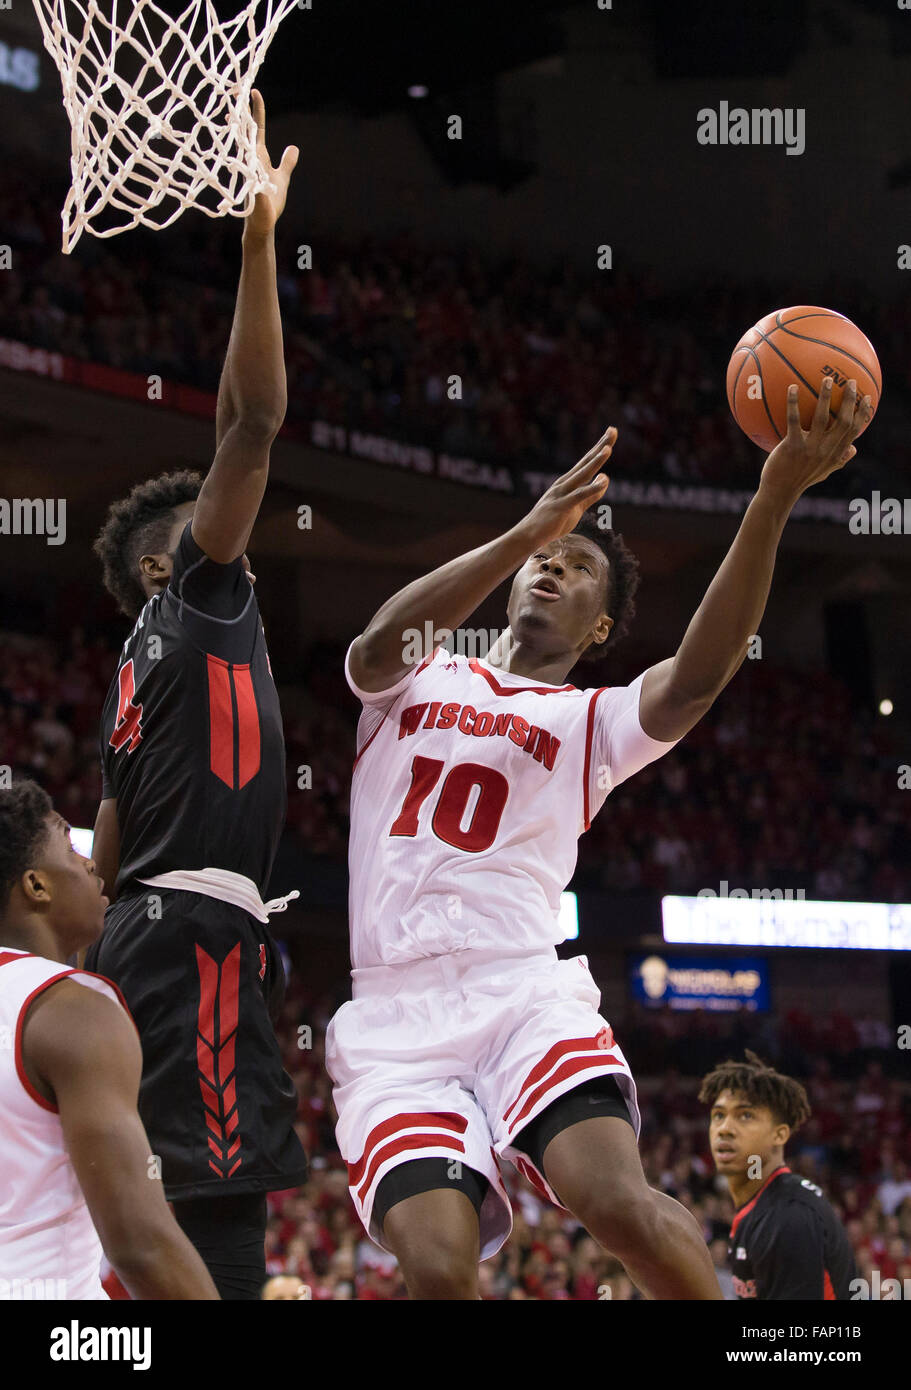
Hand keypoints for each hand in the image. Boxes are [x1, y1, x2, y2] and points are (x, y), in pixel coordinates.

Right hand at [245, 89, 298, 237]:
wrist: (263, 223)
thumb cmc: (270, 202)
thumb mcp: (281, 178)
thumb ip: (287, 163)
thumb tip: (294, 147)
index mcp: (259, 156)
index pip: (258, 128)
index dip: (256, 111)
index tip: (254, 92)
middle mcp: (251, 160)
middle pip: (245, 132)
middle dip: (240, 113)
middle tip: (234, 91)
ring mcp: (249, 172)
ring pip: (243, 147)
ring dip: (238, 132)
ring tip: (232, 111)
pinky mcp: (252, 187)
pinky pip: (248, 173)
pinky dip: (246, 164)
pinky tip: (244, 151)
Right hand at [516, 427, 615, 547]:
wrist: (529, 535)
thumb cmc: (552, 522)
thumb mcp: (577, 507)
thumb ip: (591, 494)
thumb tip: (605, 478)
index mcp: (568, 482)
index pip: (587, 461)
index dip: (600, 447)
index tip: (611, 432)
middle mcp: (564, 483)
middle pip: (586, 462)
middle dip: (600, 446)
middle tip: (613, 430)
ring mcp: (561, 494)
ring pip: (582, 475)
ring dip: (595, 462)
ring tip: (608, 449)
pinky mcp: (561, 506)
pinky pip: (578, 496)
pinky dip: (591, 488)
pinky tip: (603, 481)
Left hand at [759, 378, 872, 507]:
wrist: (780, 492)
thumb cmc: (801, 479)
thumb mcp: (825, 471)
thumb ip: (840, 460)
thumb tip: (855, 449)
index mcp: (835, 454)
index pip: (853, 430)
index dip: (862, 413)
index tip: (867, 398)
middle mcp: (826, 450)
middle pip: (843, 421)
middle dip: (849, 399)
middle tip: (849, 381)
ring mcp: (810, 448)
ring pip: (821, 417)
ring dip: (825, 397)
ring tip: (827, 379)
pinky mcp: (792, 446)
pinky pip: (793, 420)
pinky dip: (793, 402)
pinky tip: (792, 387)